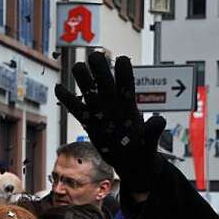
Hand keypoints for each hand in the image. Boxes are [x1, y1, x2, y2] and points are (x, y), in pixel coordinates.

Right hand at [55, 52, 166, 195]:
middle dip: (99, 67)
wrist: (131, 162)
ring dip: (82, 77)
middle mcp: (113, 104)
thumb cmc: (142, 151)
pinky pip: (75, 108)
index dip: (124, 72)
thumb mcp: (150, 144)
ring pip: (88, 88)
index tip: (121, 59)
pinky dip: (66, 98)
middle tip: (95, 56)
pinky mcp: (88, 121)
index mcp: (129, 106)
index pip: (127, 83)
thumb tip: (159, 120)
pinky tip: (59, 88)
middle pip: (104, 79)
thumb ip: (153, 132)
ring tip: (78, 69)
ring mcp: (99, 111)